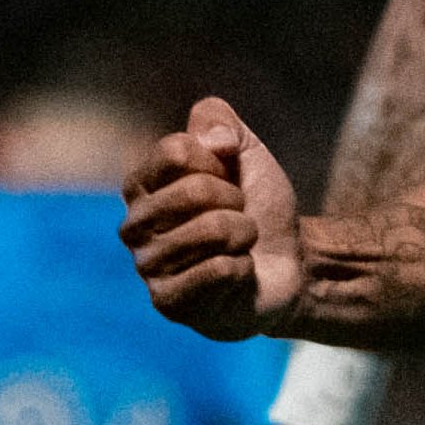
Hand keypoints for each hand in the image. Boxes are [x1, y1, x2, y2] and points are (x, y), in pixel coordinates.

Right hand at [120, 97, 304, 339]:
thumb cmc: (257, 206)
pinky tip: (236, 273)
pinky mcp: (169, 302)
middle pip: (193, 190)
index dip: (218, 160)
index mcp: (142, 185)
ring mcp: (148, 267)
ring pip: (211, 230)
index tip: (227, 177)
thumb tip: (211, 140)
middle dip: (234, 199)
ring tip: (240, 243)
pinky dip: (242, 266)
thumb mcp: (247, 151)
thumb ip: (220, 122)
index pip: (175, 150)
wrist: (290, 262)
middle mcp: (134, 226)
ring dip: (243, 233)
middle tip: (238, 214)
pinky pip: (217, 269)